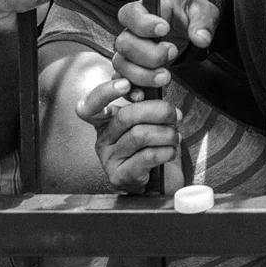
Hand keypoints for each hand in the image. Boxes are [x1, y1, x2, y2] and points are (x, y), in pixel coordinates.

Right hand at [77, 77, 184, 194]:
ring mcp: (109, 160)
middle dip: (158, 111)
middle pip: (126, 116)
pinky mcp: (121, 176)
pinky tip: (170, 151)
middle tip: (175, 114)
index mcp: (104, 123)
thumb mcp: (146, 121)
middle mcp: (102, 141)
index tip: (127, 85)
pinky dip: (166, 151)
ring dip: (166, 133)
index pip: (90, 105)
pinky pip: (148, 156)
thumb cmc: (152, 147)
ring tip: (174, 137)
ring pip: (140, 135)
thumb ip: (143, 101)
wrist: (158, 183)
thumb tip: (150, 84)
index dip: (105, 92)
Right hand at [111, 0, 219, 90]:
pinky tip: (144, 95)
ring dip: (142, 74)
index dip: (142, 23)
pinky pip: (122, 81)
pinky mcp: (133, 69)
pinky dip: (131, 90)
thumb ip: (202, 22)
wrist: (189, 26)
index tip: (164, 29)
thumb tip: (201, 38)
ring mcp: (130, 52)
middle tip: (172, 52)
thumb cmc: (191, 14)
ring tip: (165, 77)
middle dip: (148, 53)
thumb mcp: (203, 11)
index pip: (129, 13)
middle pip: (124, 43)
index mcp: (145, 10)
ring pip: (121, 64)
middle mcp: (132, 31)